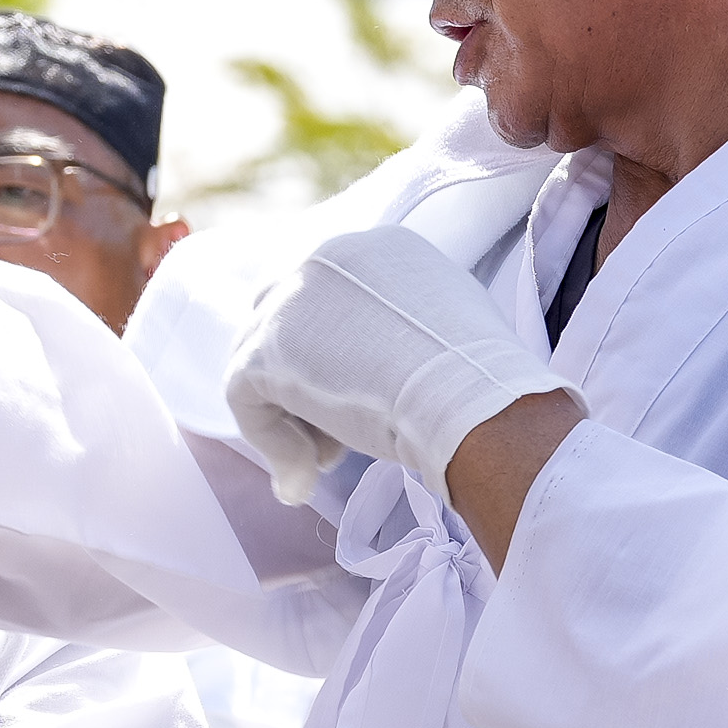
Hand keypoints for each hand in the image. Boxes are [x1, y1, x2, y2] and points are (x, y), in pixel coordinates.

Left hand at [220, 224, 564, 508]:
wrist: (470, 396)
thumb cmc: (481, 378)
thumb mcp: (451, 330)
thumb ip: (405, 330)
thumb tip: (388, 367)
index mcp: (375, 249)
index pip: (328, 301)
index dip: (334, 359)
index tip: (360, 404)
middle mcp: (325, 259)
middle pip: (285, 323)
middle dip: (303, 384)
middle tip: (338, 439)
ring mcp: (289, 300)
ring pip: (263, 363)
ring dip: (292, 419)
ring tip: (329, 463)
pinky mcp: (264, 349)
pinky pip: (246, 399)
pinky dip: (272, 442)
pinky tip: (306, 478)